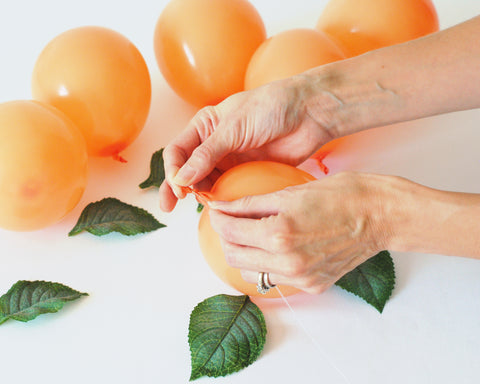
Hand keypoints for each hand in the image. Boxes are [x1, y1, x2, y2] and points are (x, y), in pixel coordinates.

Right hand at [159, 76, 335, 211]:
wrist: (308, 113)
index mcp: (204, 126)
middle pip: (187, 170)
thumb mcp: (234, 128)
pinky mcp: (247, 173)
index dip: (173, 170)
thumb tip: (180, 179)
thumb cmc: (271, 108)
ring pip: (207, 182)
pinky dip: (223, 199)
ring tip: (204, 205)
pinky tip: (222, 208)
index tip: (179, 188)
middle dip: (178, 187)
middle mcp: (213, 145)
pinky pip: (229, 189)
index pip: (177, 151)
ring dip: (201, 194)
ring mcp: (230, 160)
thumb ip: (207, 154)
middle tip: (170, 207)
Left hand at [207, 172, 392, 293]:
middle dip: (226, 238)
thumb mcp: (289, 191)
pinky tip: (275, 247)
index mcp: (279, 234)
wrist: (380, 215)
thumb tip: (222, 206)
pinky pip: (277, 279)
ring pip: (253, 273)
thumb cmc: (342, 195)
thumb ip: (250, 203)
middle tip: (230, 222)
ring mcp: (301, 278)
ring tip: (251, 235)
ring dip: (245, 254)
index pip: (229, 231)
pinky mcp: (313, 286)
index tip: (217, 211)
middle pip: (234, 258)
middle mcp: (287, 261)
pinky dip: (268, 264)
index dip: (217, 219)